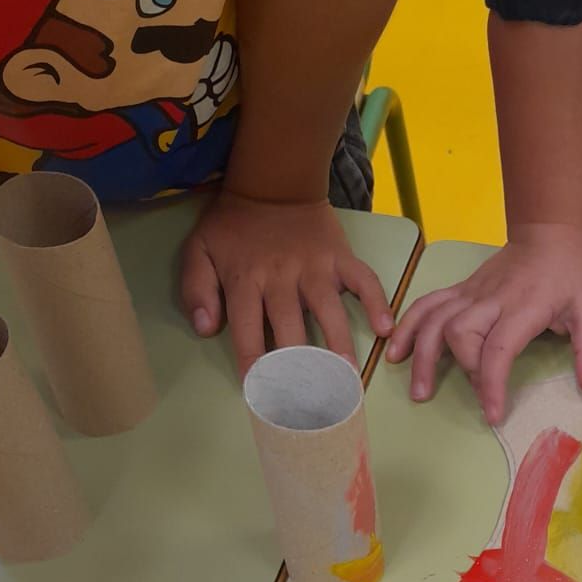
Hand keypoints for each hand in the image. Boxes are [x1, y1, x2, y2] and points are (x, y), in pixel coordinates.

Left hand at [181, 190, 394, 375]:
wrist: (273, 180)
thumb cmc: (234, 224)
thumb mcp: (200, 249)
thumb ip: (196, 288)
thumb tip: (206, 328)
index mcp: (245, 279)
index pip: (247, 329)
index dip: (253, 363)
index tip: (261, 393)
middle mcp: (281, 277)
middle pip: (290, 328)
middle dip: (299, 367)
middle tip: (309, 401)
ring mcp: (315, 267)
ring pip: (328, 310)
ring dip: (338, 344)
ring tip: (348, 378)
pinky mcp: (340, 257)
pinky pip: (363, 280)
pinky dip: (376, 302)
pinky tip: (385, 329)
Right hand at [387, 223, 581, 425]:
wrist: (548, 233)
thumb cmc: (569, 275)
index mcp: (523, 307)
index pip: (498, 348)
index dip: (491, 383)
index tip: (493, 414)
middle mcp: (489, 299)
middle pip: (460, 333)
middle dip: (461, 368)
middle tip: (472, 394)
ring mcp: (470, 293)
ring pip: (434, 319)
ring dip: (422, 355)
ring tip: (419, 390)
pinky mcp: (459, 290)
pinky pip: (426, 305)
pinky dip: (408, 327)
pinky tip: (396, 352)